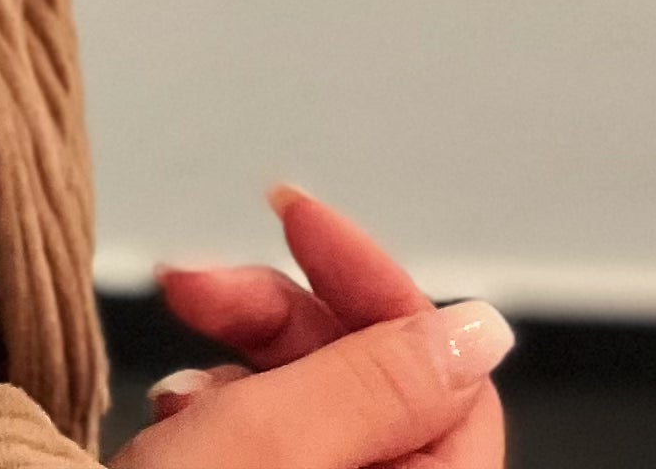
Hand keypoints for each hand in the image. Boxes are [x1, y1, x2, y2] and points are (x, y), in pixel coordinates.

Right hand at [121, 183, 510, 461]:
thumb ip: (375, 383)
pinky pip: (271, 439)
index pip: (445, 364)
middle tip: (193, 285)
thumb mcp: (269, 447)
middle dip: (273, 313)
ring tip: (174, 383)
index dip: (366, 276)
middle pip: (368, 373)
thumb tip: (481, 327)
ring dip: (233, 363)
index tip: (289, 211)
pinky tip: (174, 419)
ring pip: (311, 400)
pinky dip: (218, 411)